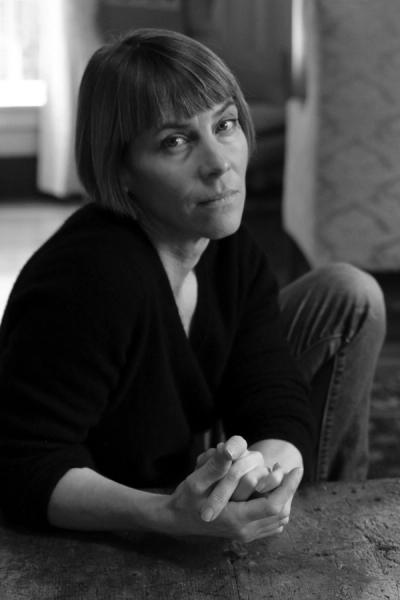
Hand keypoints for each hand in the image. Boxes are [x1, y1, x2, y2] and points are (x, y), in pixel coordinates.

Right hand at [165, 435, 302, 541]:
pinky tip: (269, 490)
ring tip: (280, 476)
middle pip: (281, 513)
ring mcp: (245, 535)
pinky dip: (276, 507)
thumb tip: (229, 448)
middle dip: (288, 491)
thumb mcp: (196, 480)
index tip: (296, 469)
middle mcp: (243, 531)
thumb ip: (215, 466)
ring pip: (278, 520)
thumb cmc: (185, 498)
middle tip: (286, 469)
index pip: (273, 506)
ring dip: (283, 498)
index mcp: (235, 519)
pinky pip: (270, 524)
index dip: (288, 487)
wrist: (176, 519)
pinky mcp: (244, 534)